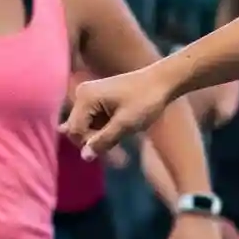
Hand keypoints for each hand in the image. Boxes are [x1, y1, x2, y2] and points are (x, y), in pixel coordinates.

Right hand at [65, 61, 181, 155]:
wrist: (162, 82)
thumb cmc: (146, 101)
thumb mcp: (126, 124)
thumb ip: (104, 140)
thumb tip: (84, 157)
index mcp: (85, 97)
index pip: (75, 130)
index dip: (90, 144)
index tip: (112, 148)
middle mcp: (81, 94)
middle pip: (78, 128)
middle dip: (94, 141)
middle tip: (118, 147)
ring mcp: (89, 95)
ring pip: (86, 126)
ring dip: (100, 136)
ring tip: (121, 139)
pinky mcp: (97, 98)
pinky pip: (93, 120)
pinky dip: (104, 129)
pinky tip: (118, 131)